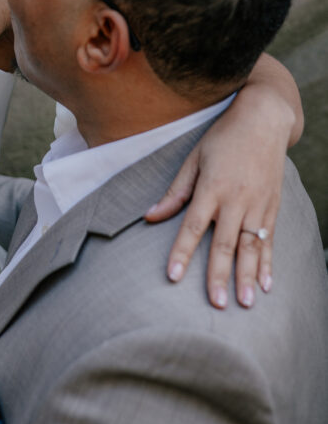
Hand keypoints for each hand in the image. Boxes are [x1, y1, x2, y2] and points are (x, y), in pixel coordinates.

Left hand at [145, 89, 295, 308]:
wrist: (263, 120)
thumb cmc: (223, 138)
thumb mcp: (194, 158)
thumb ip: (176, 191)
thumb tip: (150, 216)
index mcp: (212, 187)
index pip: (194, 225)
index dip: (182, 251)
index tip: (174, 275)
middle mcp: (237, 199)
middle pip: (225, 243)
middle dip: (219, 275)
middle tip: (215, 303)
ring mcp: (258, 205)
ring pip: (252, 247)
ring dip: (247, 277)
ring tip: (245, 303)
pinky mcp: (273, 207)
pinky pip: (270, 241)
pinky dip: (268, 264)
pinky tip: (266, 285)